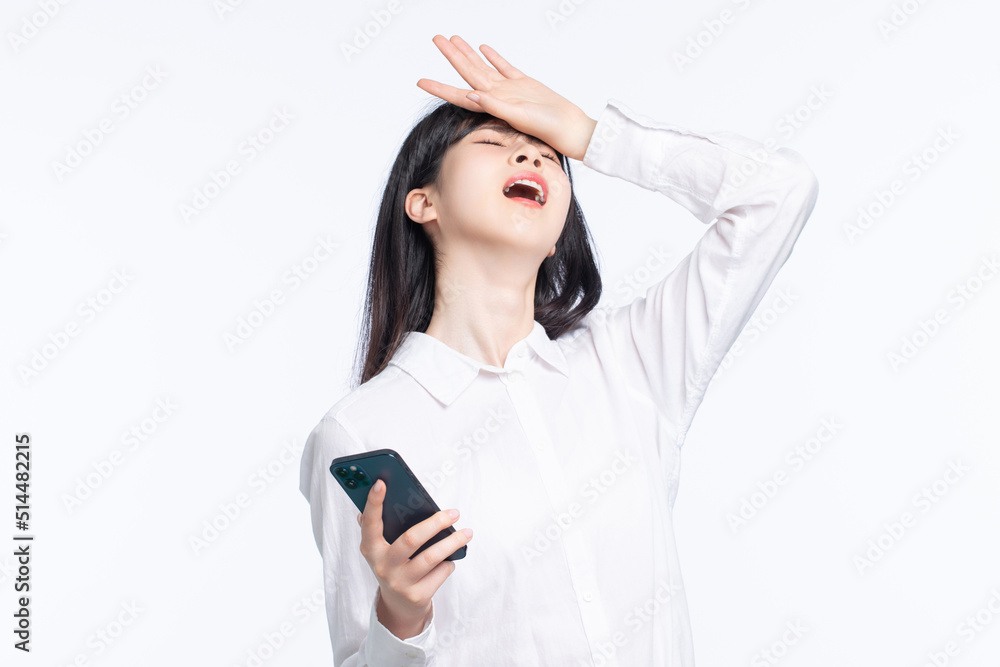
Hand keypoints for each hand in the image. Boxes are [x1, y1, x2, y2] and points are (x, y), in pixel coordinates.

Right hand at [356, 478, 472, 639]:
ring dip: (453, 542)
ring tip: (467, 533)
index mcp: (371, 549)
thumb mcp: (382, 549)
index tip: (381, 483)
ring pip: (432, 557)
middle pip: (411, 539)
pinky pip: (441, 572)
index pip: (370, 523)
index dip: (373, 503)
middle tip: (454, 512)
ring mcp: (399, 583)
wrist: (398, 606)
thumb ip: (379, 525)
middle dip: (436, 523)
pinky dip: (449, 563)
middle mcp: (382, 566)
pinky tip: (450, 559)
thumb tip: (378, 491)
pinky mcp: (417, 596)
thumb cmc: (394, 565)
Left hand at [416, 34, 597, 161]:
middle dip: (451, 55)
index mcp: (491, 105)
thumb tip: (471, 95)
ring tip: (453, 38)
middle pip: (467, 71)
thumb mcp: (518, 116)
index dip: (439, 88)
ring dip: (468, 53)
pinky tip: (483, 47)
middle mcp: (495, 96)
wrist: (568, 127)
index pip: (458, 94)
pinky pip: (503, 66)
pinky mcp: (523, 82)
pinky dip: (493, 57)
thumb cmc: (546, 128)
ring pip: (483, 66)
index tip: (420, 82)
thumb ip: (495, 105)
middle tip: (436, 38)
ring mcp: (508, 88)